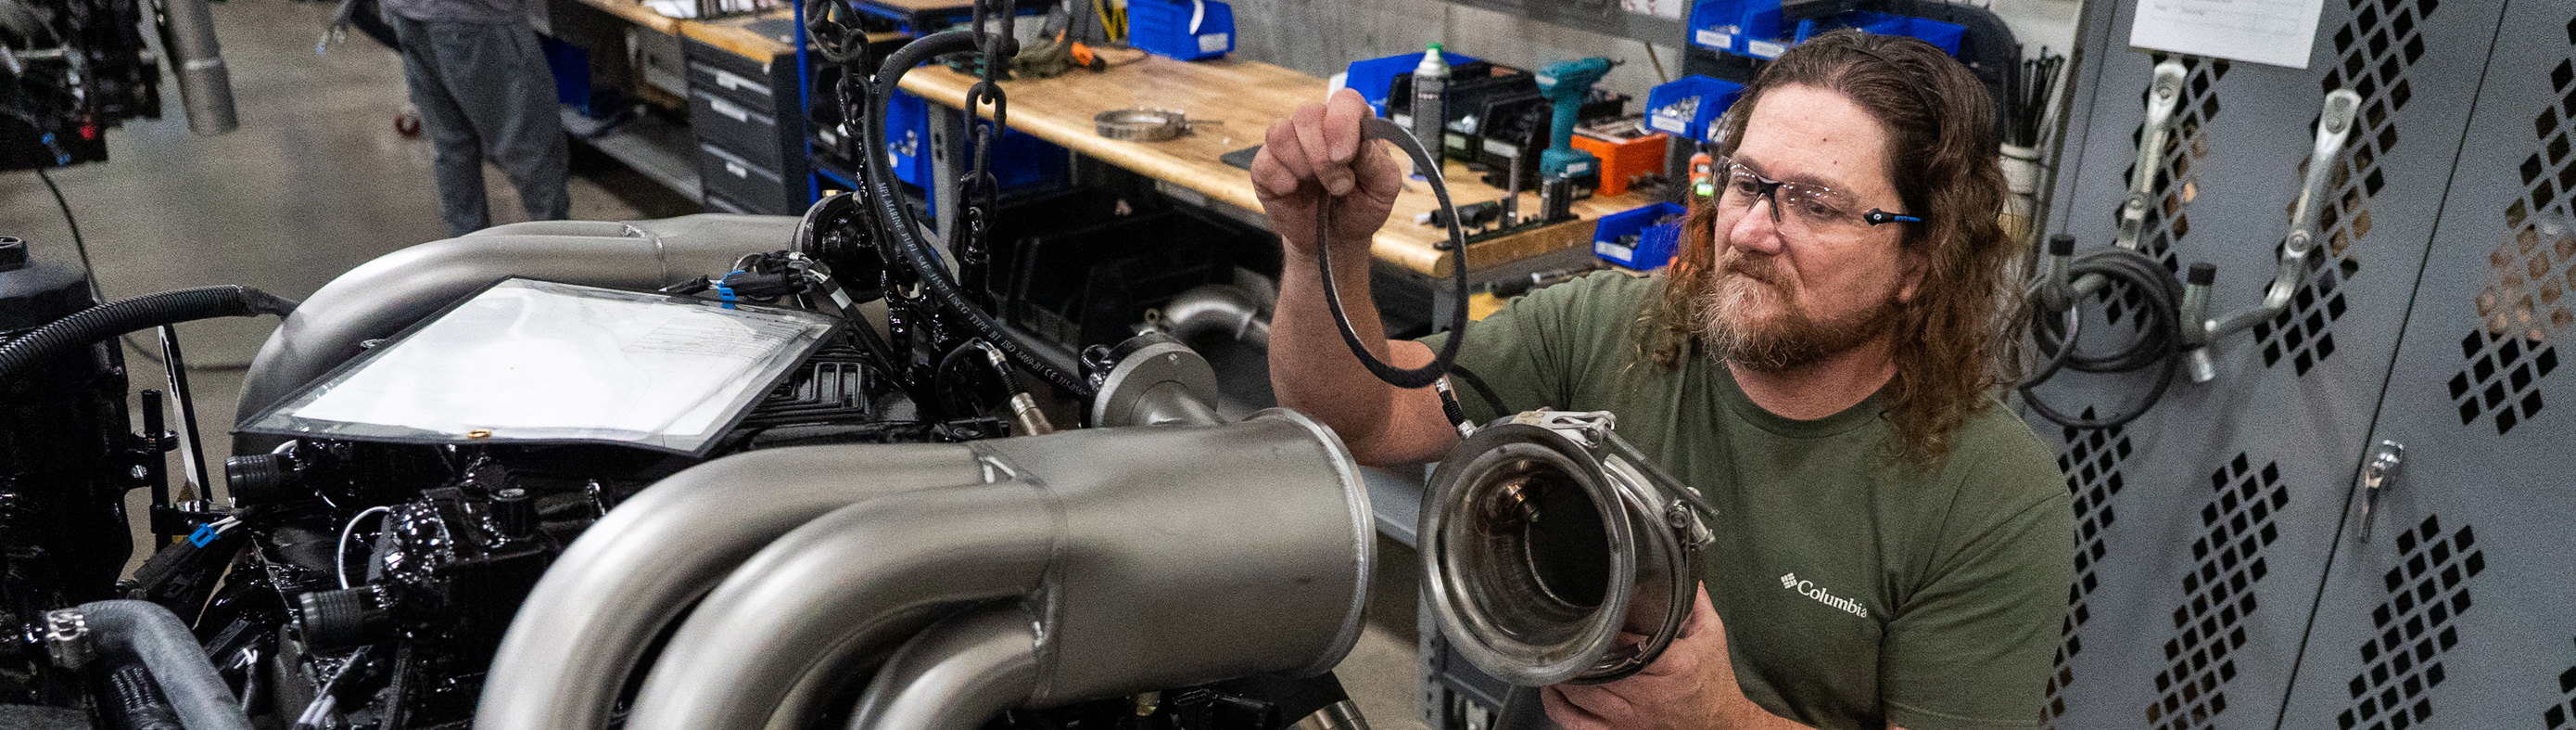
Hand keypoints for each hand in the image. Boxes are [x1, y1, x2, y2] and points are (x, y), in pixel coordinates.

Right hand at [1250, 87, 1406, 259]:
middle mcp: (1319, 127)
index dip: (1342, 123)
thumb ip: (1376, 162)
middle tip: (1339, 185)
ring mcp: (1290, 145)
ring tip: (1317, 186)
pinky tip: (1293, 190)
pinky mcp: (1266, 166)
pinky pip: (1264, 160)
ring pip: (1281, 131)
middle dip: (1322, 156)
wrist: (1335, 240)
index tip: (1344, 156)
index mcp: (1352, 125)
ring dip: (1302, 165)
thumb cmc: (1361, 208)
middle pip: (1308, 114)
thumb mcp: (1383, 189)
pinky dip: (1281, 178)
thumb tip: (1361, 142)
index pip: (1345, 101)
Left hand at [1544, 585, 1735, 729]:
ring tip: (1557, 652)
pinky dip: (1558, 706)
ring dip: (1563, 672)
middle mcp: (1650, 695)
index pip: (1626, 642)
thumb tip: (1681, 568)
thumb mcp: (1712, 636)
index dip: (1604, 627)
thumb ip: (1695, 602)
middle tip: (1565, 628)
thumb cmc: (1714, 682)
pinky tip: (1553, 689)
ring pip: (1581, 695)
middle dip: (1578, 648)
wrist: (1721, 724)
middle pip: (1598, 668)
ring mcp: (1632, 719)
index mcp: (1674, 666)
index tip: (1593, 612)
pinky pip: (1578, 724)